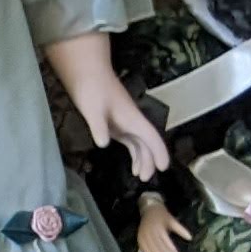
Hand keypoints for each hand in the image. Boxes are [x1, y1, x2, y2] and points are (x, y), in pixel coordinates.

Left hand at [47, 31, 169, 177]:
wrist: (87, 72)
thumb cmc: (91, 89)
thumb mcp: (92, 109)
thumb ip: (98, 126)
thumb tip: (103, 143)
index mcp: (132, 119)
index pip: (151, 138)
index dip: (159, 153)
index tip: (164, 168)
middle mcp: (133, 121)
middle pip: (147, 143)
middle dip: (149, 161)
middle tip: (146, 179)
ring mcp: (125, 121)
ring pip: (140, 143)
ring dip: (141, 158)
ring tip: (139, 176)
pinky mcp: (117, 122)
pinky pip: (130, 140)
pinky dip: (133, 151)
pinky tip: (131, 162)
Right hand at [135, 194, 182, 251]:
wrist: (149, 209)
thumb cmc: (162, 215)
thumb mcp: (173, 220)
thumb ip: (181, 230)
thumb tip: (190, 238)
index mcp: (159, 227)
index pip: (164, 241)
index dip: (170, 249)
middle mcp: (150, 231)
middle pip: (157, 246)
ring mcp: (143, 234)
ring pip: (150, 248)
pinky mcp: (139, 237)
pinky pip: (143, 247)